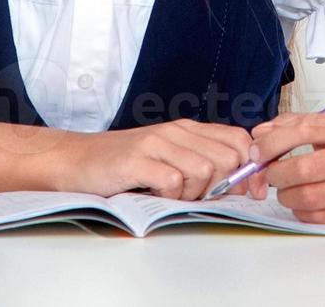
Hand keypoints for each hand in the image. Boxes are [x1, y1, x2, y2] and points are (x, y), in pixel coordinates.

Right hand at [41, 119, 252, 199]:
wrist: (75, 160)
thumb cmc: (123, 164)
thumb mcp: (168, 157)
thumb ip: (201, 162)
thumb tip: (240, 185)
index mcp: (188, 129)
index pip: (239, 140)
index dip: (248, 168)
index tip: (241, 190)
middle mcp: (176, 132)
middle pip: (227, 158)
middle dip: (220, 185)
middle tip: (196, 196)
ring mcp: (156, 144)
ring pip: (204, 171)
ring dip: (193, 193)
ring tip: (171, 194)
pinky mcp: (136, 160)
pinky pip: (173, 181)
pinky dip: (170, 195)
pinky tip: (154, 193)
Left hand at [241, 112, 324, 222]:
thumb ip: (298, 125)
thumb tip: (260, 133)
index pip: (305, 131)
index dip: (273, 142)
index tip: (257, 151)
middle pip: (304, 168)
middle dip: (275, 173)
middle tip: (269, 174)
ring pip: (309, 196)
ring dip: (285, 195)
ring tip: (286, 189)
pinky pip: (319, 216)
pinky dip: (300, 210)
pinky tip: (302, 202)